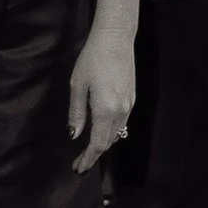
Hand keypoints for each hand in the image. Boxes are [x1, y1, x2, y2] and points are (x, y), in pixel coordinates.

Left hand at [68, 25, 136, 169]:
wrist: (116, 39)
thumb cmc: (92, 59)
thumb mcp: (77, 86)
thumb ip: (76, 113)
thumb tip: (74, 135)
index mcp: (106, 110)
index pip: (98, 144)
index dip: (88, 159)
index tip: (78, 168)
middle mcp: (121, 111)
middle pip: (109, 142)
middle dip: (94, 155)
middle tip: (79, 163)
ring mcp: (129, 105)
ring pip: (117, 134)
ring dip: (103, 144)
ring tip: (88, 150)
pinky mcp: (132, 98)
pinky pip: (122, 123)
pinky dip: (111, 132)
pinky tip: (101, 130)